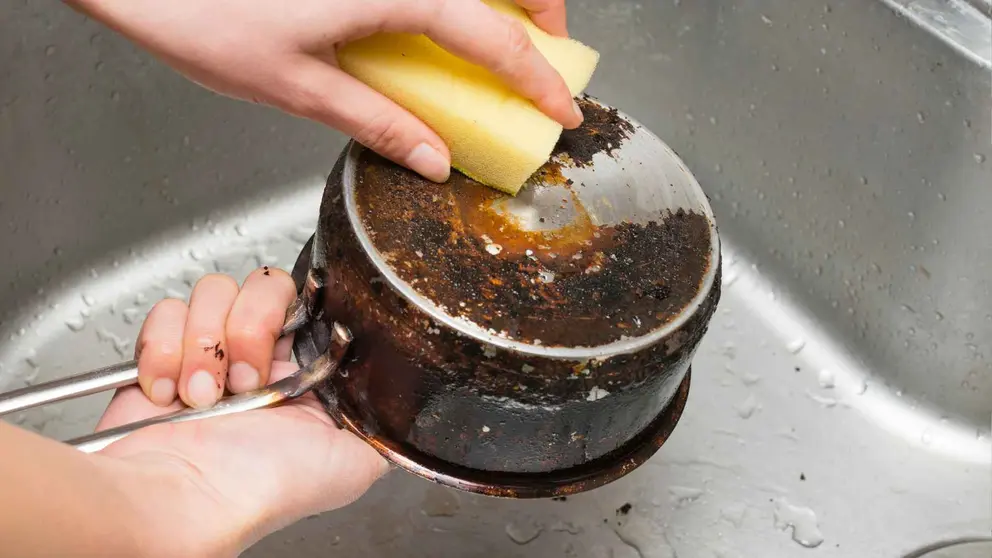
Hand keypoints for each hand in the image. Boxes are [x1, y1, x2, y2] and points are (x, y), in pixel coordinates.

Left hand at [66, 0, 576, 182]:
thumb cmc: (205, 16)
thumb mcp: (301, 87)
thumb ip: (378, 122)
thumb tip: (433, 159)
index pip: (495, 39)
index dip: (538, 81)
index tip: (564, 111)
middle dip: (540, 15)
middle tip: (548, 59)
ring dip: (500, 3)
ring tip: (507, 42)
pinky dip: (456, 1)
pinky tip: (442, 26)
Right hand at [91, 268, 386, 555]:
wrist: (189, 503)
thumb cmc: (266, 489)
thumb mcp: (357, 461)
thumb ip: (386, 420)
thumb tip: (405, 399)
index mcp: (306, 372)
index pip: (312, 303)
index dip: (302, 308)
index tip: (290, 334)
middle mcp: (261, 356)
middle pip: (265, 286)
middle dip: (252, 327)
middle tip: (246, 379)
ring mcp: (211, 352)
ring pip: (215, 292)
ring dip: (206, 344)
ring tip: (204, 396)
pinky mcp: (163, 354)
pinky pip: (166, 312)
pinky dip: (164, 350)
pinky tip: (170, 393)